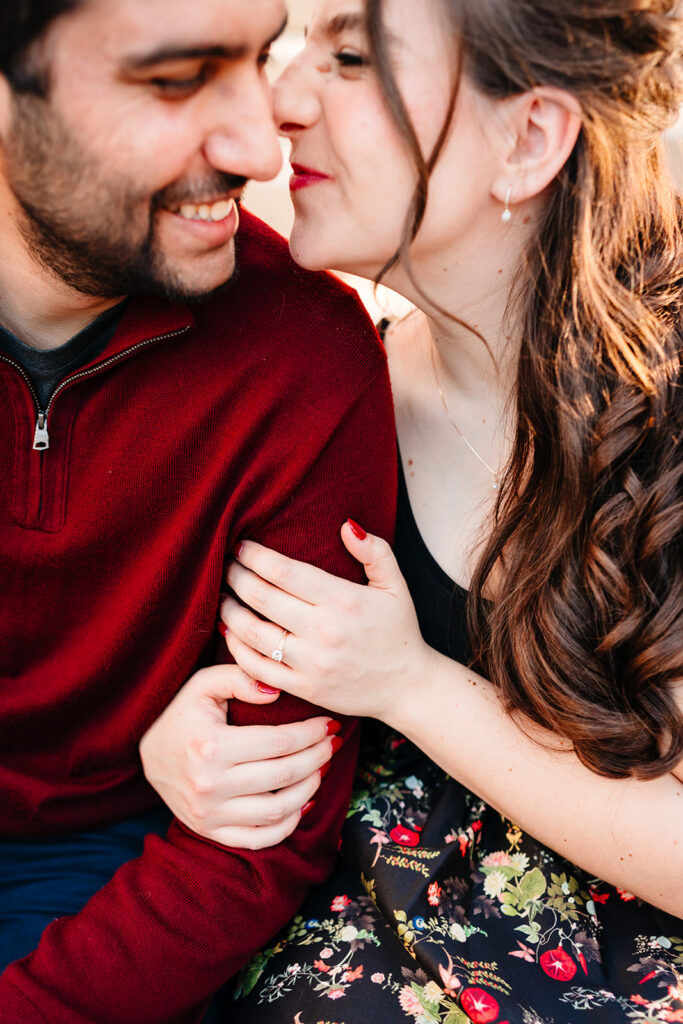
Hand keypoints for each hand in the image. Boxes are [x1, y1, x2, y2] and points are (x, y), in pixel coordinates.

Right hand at [139, 664, 341, 848]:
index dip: (312, 734)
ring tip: (321, 768)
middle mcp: (210, 785)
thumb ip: (240, 678)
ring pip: (277, 810)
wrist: (144, 750)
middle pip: (284, 775)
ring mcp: (209, 814)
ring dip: (309, 789)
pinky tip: (303, 803)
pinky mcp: (210, 831)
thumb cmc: (180, 712)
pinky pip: (259, 838)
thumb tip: (277, 691)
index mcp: (211, 746)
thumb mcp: (203, 684)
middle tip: (333, 743)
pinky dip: (287, 824)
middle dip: (317, 758)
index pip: (279, 743)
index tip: (329, 724)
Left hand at [220, 521, 438, 722]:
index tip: (240, 546)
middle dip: (236, 576)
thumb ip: (374, 551)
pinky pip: (257, 667)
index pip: (284, 572)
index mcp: (343, 600)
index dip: (255, 556)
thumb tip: (346, 525)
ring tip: (222, 595)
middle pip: (262, 597)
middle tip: (225, 565)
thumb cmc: (399, 631)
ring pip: (252, 632)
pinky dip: (236, 648)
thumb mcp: (395, 585)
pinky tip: (230, 631)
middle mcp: (323, 631)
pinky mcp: (303, 688)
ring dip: (229, 610)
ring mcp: (311, 663)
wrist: (407, 687)